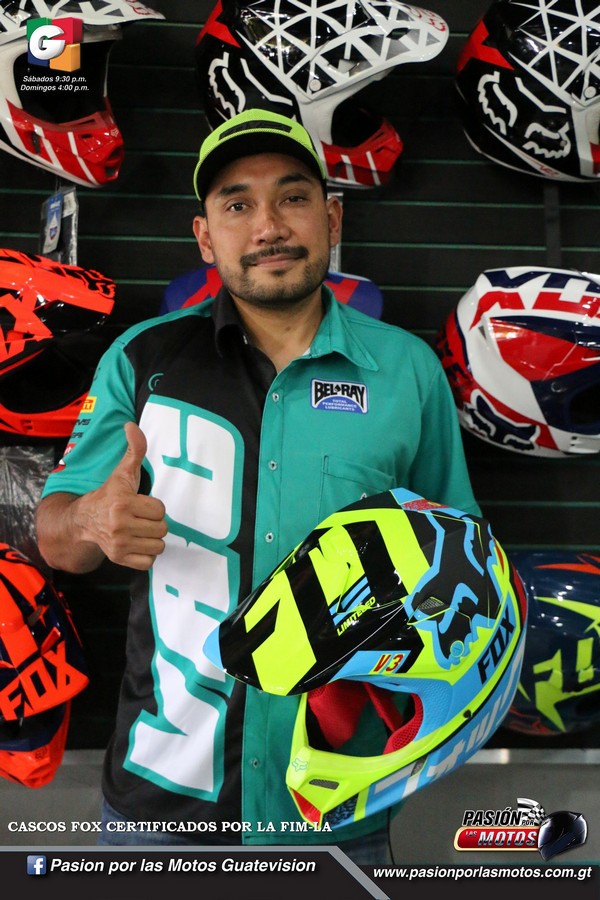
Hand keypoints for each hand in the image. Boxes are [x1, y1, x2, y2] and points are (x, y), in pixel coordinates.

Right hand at [81, 421, 167, 569]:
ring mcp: (119, 544)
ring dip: (152, 539)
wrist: (83, 521)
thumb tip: (131, 425)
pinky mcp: (119, 559)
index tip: (140, 504)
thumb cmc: (108, 495)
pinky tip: (137, 543)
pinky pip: (149, 561)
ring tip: (139, 530)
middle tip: (140, 518)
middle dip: (154, 523)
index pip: (160, 509)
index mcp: (123, 502)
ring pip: (158, 546)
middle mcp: (119, 525)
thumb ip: (134, 449)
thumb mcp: (122, 472)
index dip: (154, 506)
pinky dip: (146, 555)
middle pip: (162, 528)